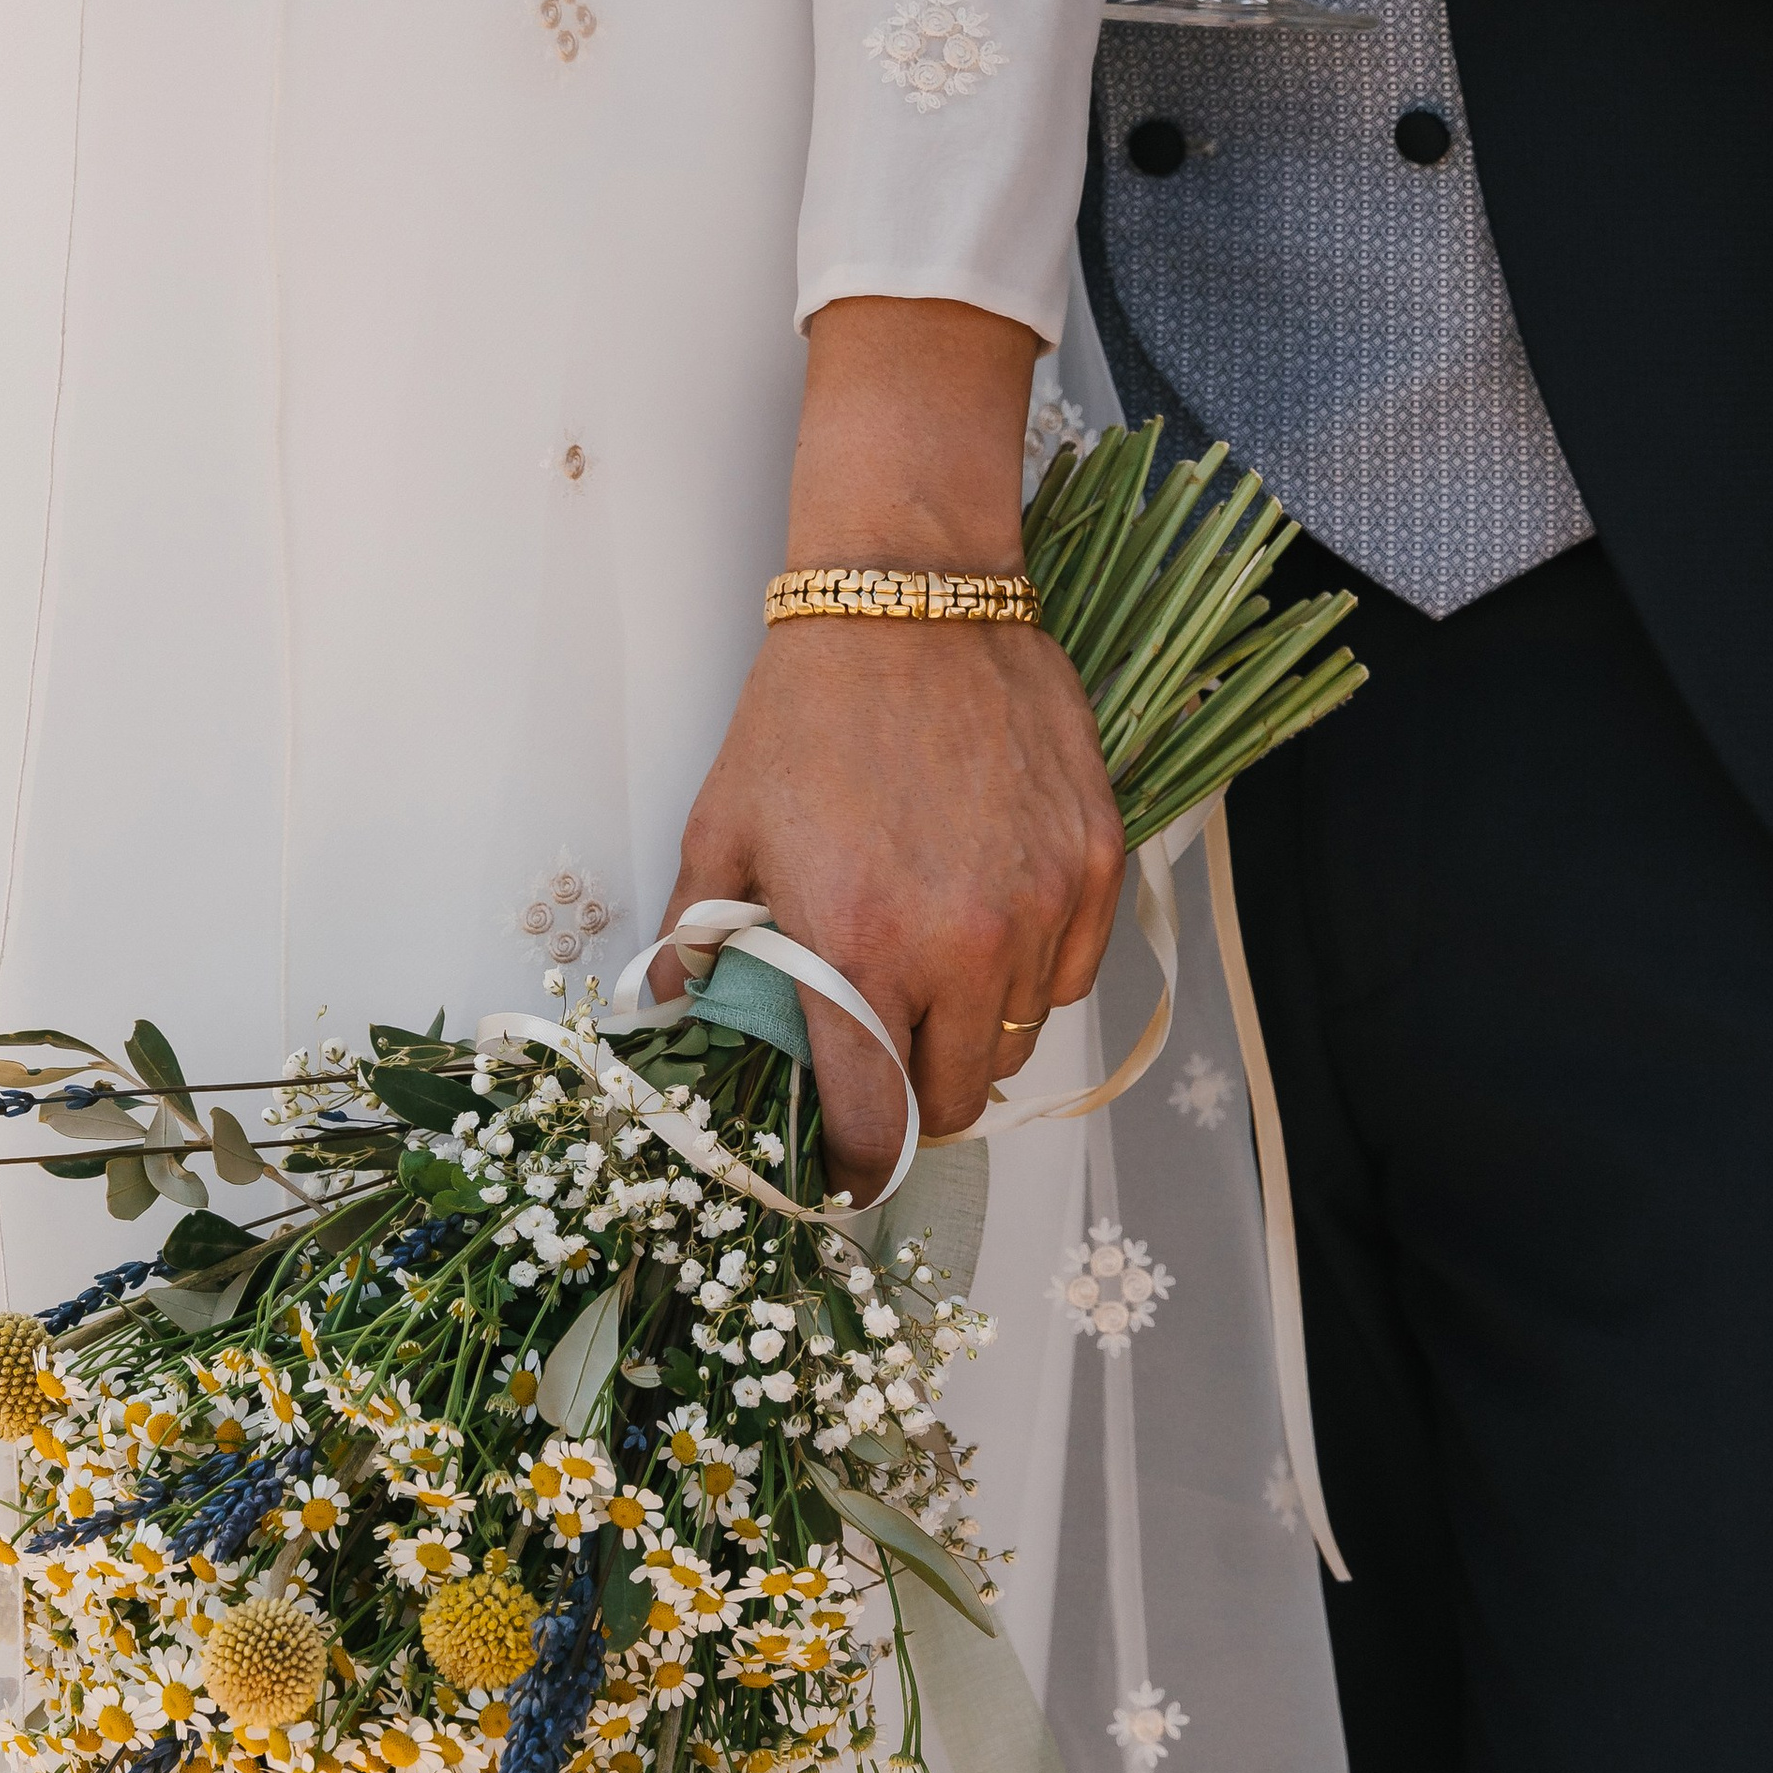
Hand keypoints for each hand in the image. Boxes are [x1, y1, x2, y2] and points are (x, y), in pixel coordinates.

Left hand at [661, 300, 1123, 1196]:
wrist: (911, 601)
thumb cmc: (806, 714)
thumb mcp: (723, 828)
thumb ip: (700, 940)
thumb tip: (679, 1014)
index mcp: (858, 953)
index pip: (874, 1126)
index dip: (857, 1168)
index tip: (847, 1171)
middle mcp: (961, 950)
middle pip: (958, 1101)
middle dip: (917, 1102)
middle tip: (887, 1063)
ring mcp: (1039, 910)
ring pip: (1020, 1040)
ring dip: (975, 1034)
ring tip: (934, 976)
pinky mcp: (1094, 866)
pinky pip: (1070, 975)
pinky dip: (1033, 974)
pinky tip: (990, 924)